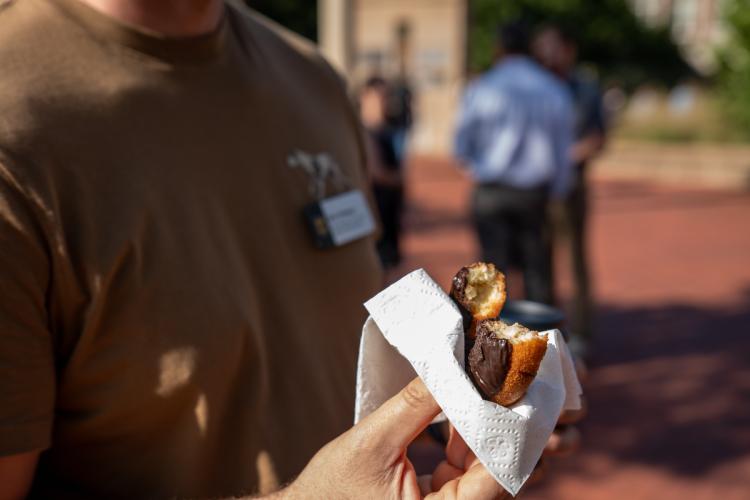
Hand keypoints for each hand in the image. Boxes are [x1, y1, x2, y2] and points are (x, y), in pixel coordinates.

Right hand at [282, 377, 507, 498]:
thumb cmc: (331, 489)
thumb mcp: (374, 442)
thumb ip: (415, 406)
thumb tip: (452, 370)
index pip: (494, 478)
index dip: (506, 435)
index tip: (506, 393)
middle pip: (491, 471)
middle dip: (493, 425)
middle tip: (494, 380)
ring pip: (477, 466)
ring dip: (477, 427)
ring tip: (476, 386)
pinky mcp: (435, 498)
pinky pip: (460, 467)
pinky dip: (460, 436)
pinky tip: (458, 405)